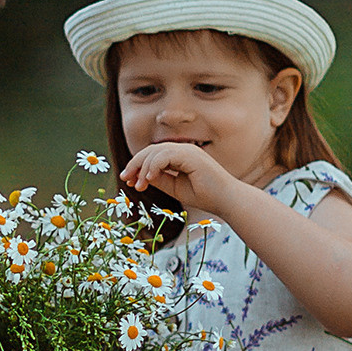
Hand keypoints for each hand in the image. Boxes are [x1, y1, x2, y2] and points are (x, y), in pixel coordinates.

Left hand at [122, 140, 240, 216]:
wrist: (226, 200)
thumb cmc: (204, 195)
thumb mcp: (175, 188)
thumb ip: (159, 180)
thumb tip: (141, 176)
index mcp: (180, 156)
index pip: (153, 155)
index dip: (138, 166)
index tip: (129, 181)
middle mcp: (183, 150)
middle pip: (151, 151)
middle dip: (135, 164)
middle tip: (125, 179)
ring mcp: (187, 150)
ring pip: (156, 152)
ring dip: (143, 168)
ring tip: (138, 185)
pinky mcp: (190, 155)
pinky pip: (165, 156)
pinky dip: (153, 166)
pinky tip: (148, 179)